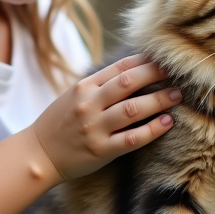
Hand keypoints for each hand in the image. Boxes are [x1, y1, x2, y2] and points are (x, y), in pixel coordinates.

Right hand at [29, 53, 181, 180]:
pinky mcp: (101, 150)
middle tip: (178, 72)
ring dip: (158, 100)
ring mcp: (95, 128)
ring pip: (133, 109)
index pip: (120, 67)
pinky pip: (131, 139)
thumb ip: (99, 84)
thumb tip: (134, 70)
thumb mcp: (74, 96)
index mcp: (84, 87)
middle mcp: (89, 104)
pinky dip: (152, 130)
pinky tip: (167, 122)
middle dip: (156, 74)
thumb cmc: (60, 123)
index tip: (164, 59)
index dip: (145, 61)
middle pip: (129, 83)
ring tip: (177, 96)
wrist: (37, 154)